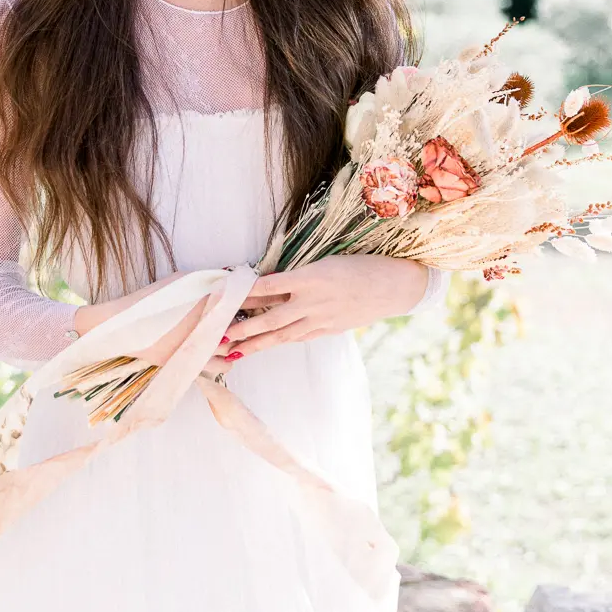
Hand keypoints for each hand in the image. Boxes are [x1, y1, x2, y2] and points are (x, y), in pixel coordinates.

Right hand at [130, 277, 291, 377]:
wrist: (126, 328)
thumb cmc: (151, 300)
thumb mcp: (180, 282)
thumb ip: (207, 279)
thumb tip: (231, 274)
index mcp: (207, 304)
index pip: (242, 297)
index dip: (261, 293)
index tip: (278, 290)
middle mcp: (208, 327)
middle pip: (244, 321)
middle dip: (259, 315)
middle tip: (276, 310)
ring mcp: (202, 347)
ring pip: (235, 344)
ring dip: (246, 337)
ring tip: (256, 330)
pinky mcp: (193, 363)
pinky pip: (221, 364)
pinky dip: (230, 357)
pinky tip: (233, 351)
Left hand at [219, 253, 428, 360]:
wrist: (391, 286)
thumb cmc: (359, 265)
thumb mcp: (326, 261)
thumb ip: (298, 274)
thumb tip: (269, 282)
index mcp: (311, 277)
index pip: (269, 286)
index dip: (245, 292)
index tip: (225, 296)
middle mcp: (312, 301)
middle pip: (270, 317)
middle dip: (243, 327)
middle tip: (220, 334)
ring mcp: (321, 319)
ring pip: (282, 334)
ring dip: (256, 342)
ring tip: (235, 349)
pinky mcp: (329, 330)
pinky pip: (299, 337)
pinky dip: (281, 341)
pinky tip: (265, 346)